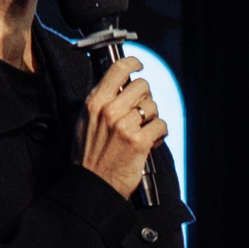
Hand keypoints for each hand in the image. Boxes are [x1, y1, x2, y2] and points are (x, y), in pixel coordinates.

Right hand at [78, 56, 164, 198]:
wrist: (93, 184)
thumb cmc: (89, 155)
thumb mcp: (86, 121)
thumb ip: (102, 101)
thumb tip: (120, 84)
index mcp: (94, 102)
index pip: (118, 69)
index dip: (134, 63)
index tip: (139, 65)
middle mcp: (109, 110)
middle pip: (142, 86)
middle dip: (146, 98)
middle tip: (140, 112)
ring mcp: (124, 125)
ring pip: (153, 107)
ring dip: (152, 119)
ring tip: (142, 131)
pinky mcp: (139, 141)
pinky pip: (161, 125)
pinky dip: (160, 133)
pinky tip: (151, 141)